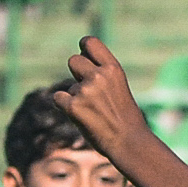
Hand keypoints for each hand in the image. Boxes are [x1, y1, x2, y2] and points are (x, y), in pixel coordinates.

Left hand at [55, 37, 150, 164]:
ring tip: (94, 112)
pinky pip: (58, 99)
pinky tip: (82, 118)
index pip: (89, 42)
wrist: (129, 143)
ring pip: (69, 85)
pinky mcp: (73, 106)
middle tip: (91, 94)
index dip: (84, 49)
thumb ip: (101, 74)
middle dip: (78, 74)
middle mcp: (99, 76)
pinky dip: (65, 107)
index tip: (86, 58)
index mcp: (113, 69)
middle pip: (74, 60)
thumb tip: (77, 62)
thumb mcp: (119, 88)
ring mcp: (85, 91)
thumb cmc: (126, 118)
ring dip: (76, 96)